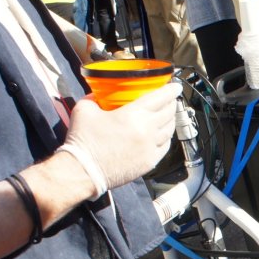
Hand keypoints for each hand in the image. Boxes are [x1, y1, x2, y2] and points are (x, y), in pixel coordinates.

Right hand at [63, 82, 181, 190]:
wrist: (83, 171)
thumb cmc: (83, 140)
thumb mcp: (84, 109)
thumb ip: (94, 97)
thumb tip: (98, 94)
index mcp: (133, 114)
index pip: (160, 97)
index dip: (170, 90)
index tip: (175, 87)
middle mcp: (147, 130)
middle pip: (168, 113)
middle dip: (171, 104)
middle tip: (169, 100)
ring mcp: (150, 148)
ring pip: (170, 130)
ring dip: (171, 120)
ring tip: (167, 116)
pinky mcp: (149, 162)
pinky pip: (165, 147)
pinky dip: (166, 138)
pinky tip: (163, 134)